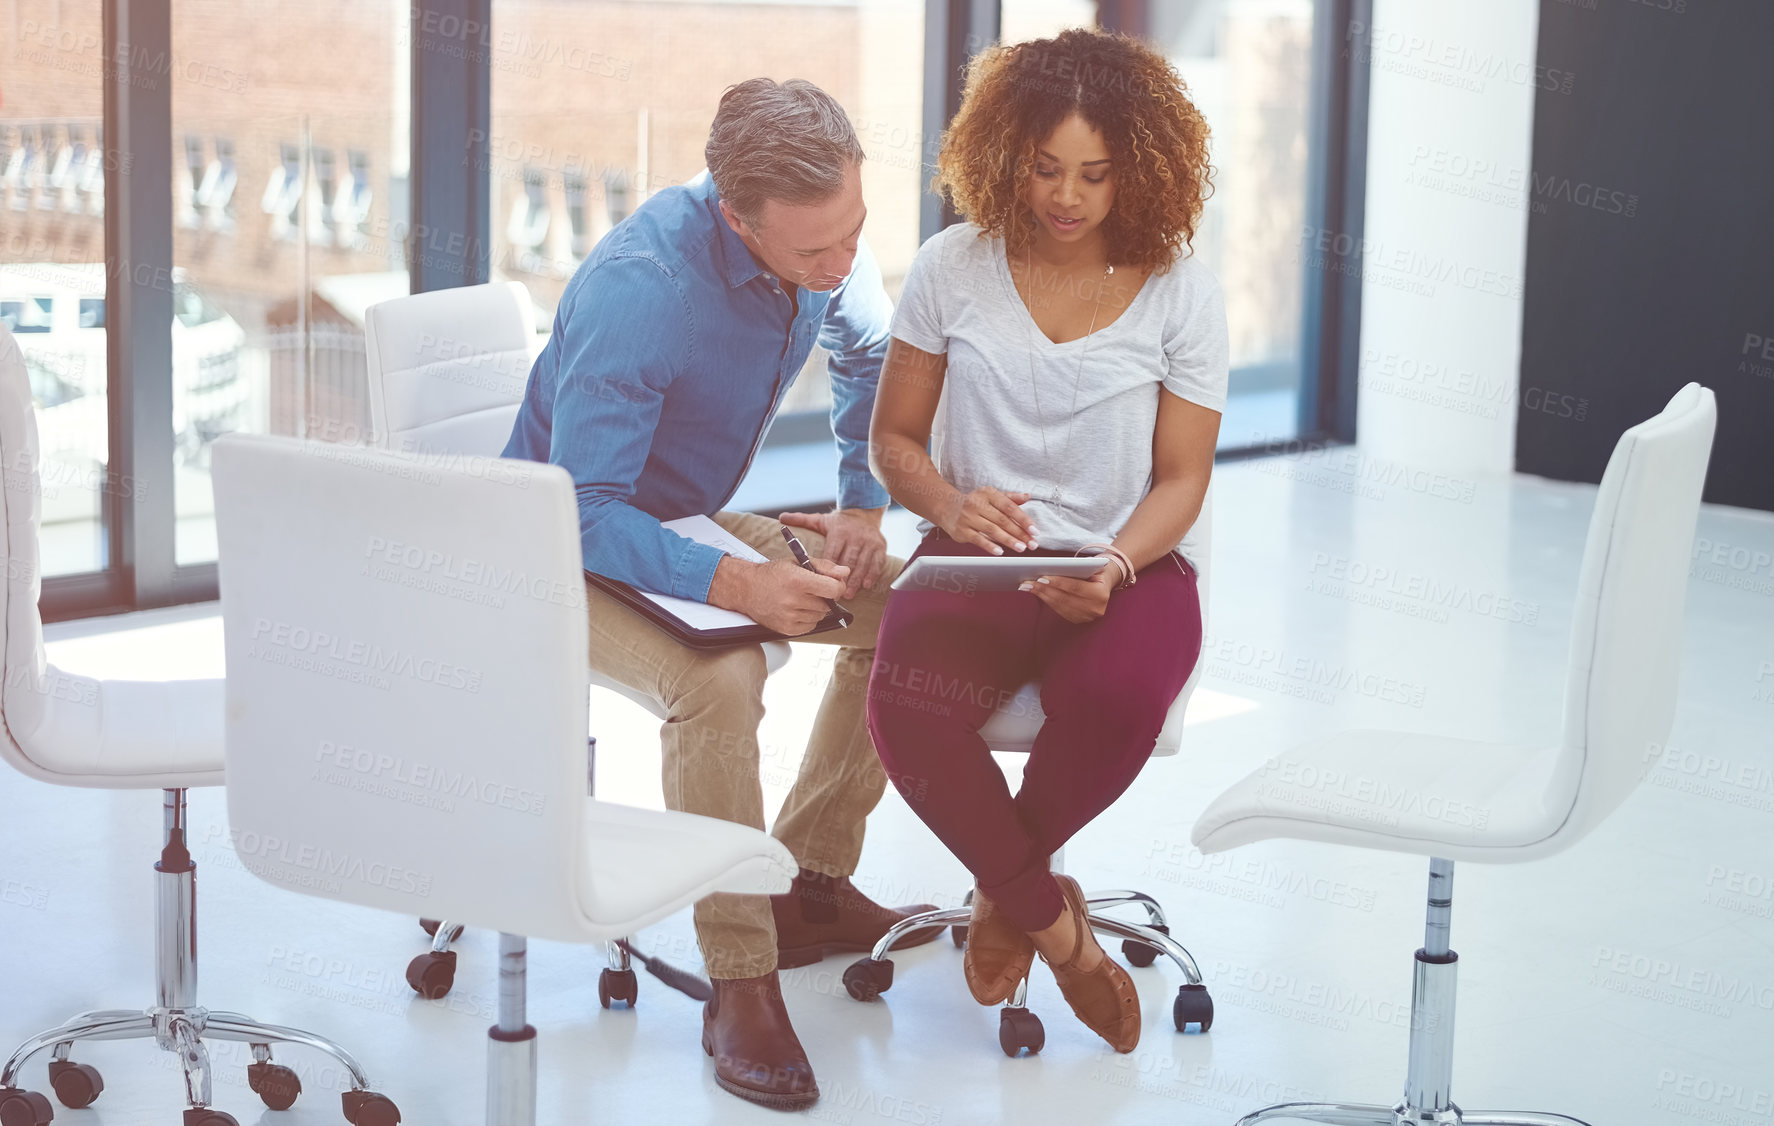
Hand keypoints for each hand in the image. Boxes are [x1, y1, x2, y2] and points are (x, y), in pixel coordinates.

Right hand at [712, 556, 848, 635]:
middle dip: (825, 597)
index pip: (834, 589)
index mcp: (798, 580)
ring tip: (800, 598)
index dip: (837, 586)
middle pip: (828, 604)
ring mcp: (789, 617)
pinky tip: (796, 608)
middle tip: (811, 589)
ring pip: (820, 616)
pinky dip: (808, 618)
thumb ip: (825, 566)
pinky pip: (811, 626)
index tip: (832, 583)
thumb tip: (845, 572)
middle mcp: (793, 600)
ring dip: (816, 608)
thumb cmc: (773, 574)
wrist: (746, 588)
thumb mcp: (798, 562)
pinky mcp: (787, 629)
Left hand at [777, 507, 886, 598]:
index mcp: (839, 531)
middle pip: (848, 560)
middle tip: (836, 595)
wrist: (863, 513)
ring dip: (857, 580)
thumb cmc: (839, 523)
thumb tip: (781, 518)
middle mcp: (855, 536)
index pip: (833, 552)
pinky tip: (866, 585)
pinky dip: (872, 574)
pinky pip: (877, 563)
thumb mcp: (821, 520)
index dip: (828, 569)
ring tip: (849, 594)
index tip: (822, 582)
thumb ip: (802, 520)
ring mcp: (869, 542)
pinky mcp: (880, 547)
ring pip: (863, 564)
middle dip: (842, 579)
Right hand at [938, 486, 1035, 554]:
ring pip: (992, 530)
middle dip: (1019, 533)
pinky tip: (1000, 552)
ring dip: (1008, 540)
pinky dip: (990, 546)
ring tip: (1021, 548)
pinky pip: (978, 539)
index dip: (1023, 519)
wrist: (947, 506)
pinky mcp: (962, 531)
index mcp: (988, 494)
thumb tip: (1027, 497)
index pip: (1009, 507)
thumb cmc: (974, 502)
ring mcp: (968, 518)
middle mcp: (977, 504)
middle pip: (1002, 520)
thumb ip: (1010, 497)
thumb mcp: (991, 495)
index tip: (1034, 530)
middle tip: (1032, 543)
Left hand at [1018, 563, 1117, 623]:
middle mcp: (1095, 609)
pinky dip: (1047, 601)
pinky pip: (1059, 610)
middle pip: (1064, 598)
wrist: (1107, 583)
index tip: (1041, 577)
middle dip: (1044, 590)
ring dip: (1041, 596)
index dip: (1058, 583)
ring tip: (1027, 587)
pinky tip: (1037, 593)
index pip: (1075, 587)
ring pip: (1059, 605)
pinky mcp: (1079, 620)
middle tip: (1027, 583)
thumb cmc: (1096, 570)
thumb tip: (1051, 568)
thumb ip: (1077, 568)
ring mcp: (1087, 617)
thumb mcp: (1092, 566)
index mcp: (1100, 594)